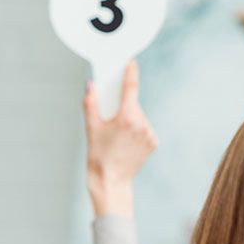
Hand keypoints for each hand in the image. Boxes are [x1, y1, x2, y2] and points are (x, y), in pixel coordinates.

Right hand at [83, 61, 158, 216]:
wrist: (111, 182)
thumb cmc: (98, 156)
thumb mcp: (91, 127)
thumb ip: (90, 102)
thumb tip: (90, 85)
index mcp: (126, 118)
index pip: (131, 87)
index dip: (130, 72)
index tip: (131, 62)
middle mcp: (142, 124)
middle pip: (133, 104)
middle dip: (122, 105)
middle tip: (111, 115)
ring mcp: (149, 134)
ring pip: (139, 117)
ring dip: (130, 119)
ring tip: (117, 134)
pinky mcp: (153, 142)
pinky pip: (144, 129)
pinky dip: (136, 130)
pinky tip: (126, 141)